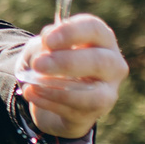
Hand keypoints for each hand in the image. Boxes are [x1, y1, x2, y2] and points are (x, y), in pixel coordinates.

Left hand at [18, 13, 128, 138]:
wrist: (47, 96)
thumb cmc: (50, 63)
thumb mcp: (41, 48)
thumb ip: (43, 44)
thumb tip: (47, 44)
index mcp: (101, 39)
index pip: (95, 29)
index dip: (71, 32)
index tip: (47, 39)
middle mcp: (113, 65)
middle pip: (100, 62)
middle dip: (67, 63)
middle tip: (39, 64)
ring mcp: (108, 93)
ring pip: (94, 95)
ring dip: (59, 89)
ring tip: (33, 84)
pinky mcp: (93, 114)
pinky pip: (75, 111)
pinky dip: (49, 102)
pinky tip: (31, 93)